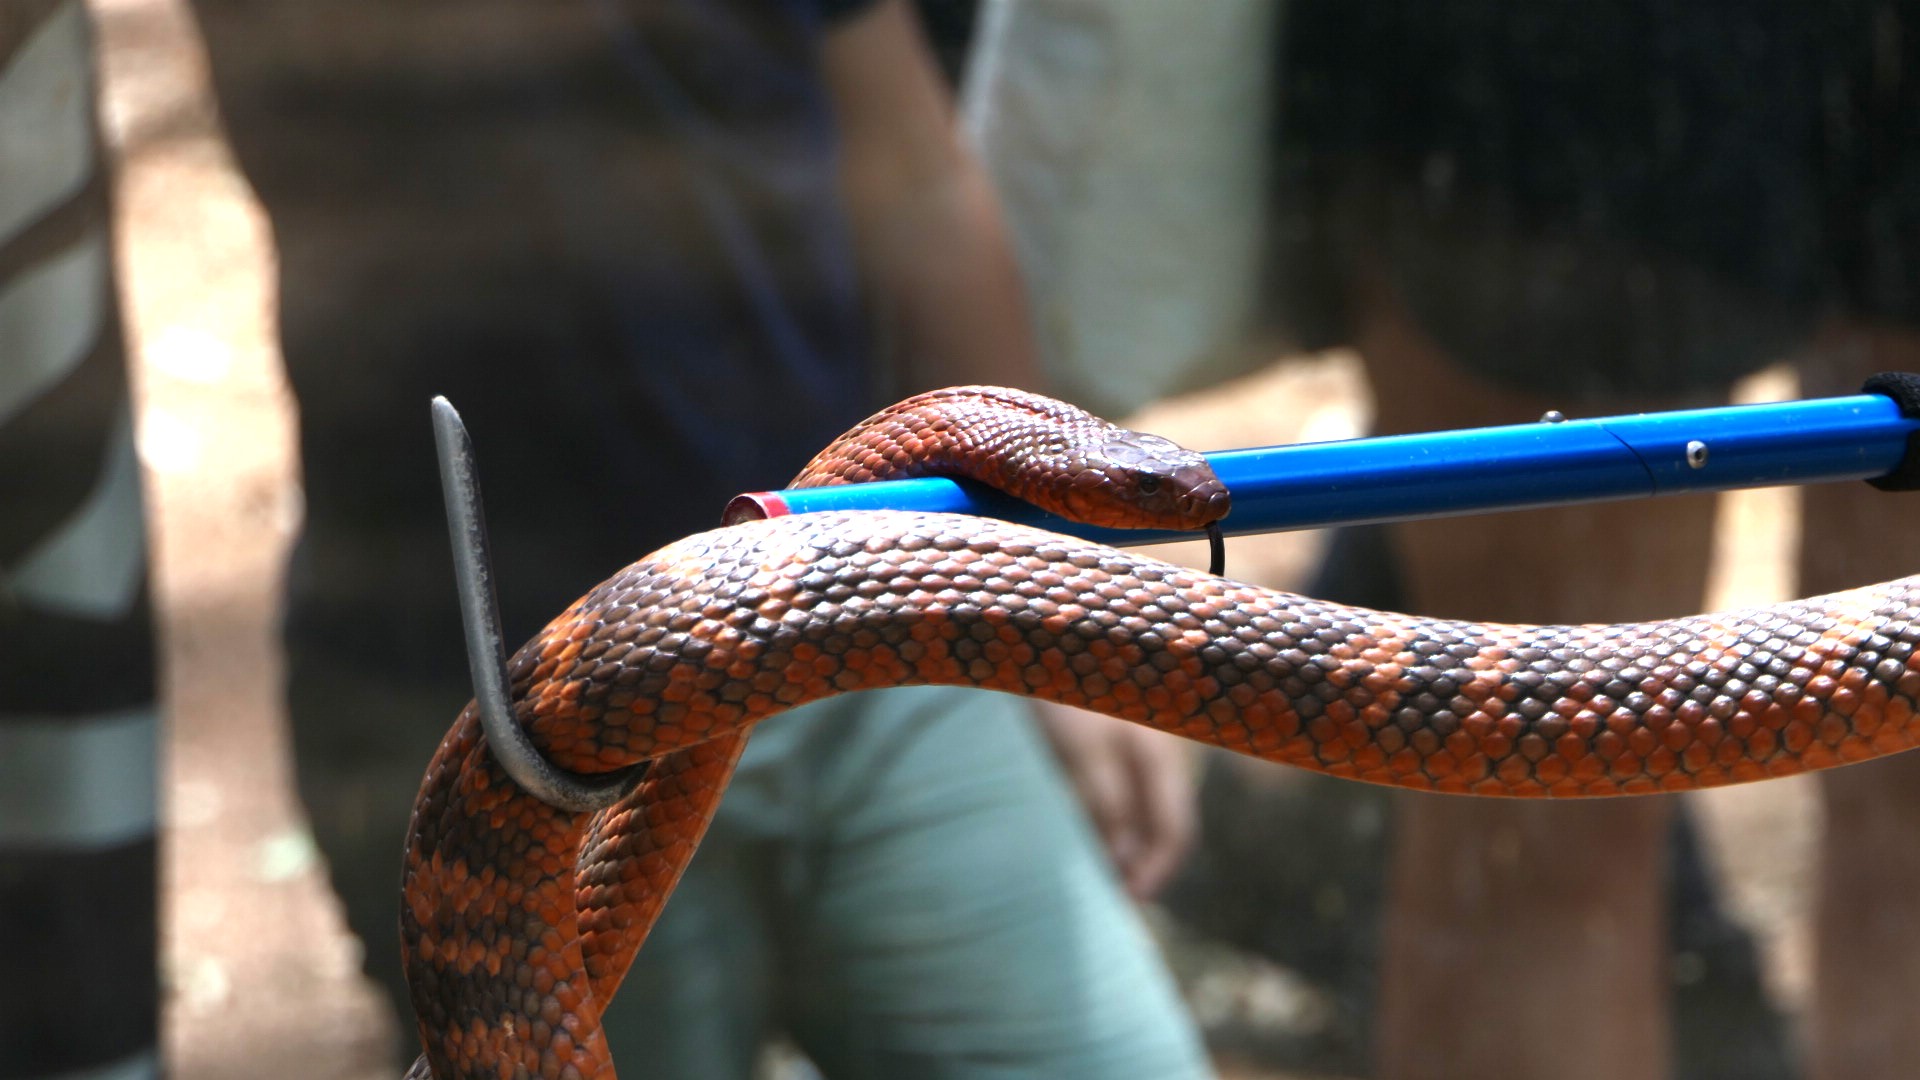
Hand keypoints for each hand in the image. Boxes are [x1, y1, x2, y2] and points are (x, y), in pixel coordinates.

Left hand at [1033, 702, 1198, 899]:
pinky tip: (1079, 818)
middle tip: (1107, 892)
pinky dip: (1105, 810)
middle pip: (1158, 820)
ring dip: (1119, 836)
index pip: (1174, 831)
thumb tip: (1122, 861)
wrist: (1043, 627)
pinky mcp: (1110, 728)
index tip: (1128, 901)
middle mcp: (1156, 749)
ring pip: (1137, 802)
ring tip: (1090, 861)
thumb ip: (1106, 806)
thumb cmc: (1064, 687)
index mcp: (1159, 757)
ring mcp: (1136, 737)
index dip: (1155, 872)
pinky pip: (1118, 782)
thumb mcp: (1082, 753)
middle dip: (1137, 859)